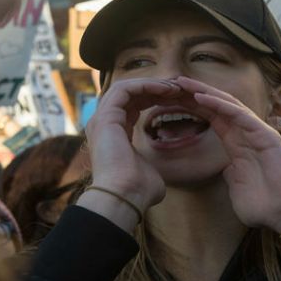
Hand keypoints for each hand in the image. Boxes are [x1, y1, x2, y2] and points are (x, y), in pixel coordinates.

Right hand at [84, 78, 181, 211]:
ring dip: (151, 84)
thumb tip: (156, 177)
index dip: (155, 99)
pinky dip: (146, 85)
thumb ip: (151, 165)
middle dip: (155, 89)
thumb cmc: (138, 190)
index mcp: (114, 135)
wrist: (125, 196)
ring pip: (126, 87)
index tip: (178, 99)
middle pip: (130, 94)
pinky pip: (125, 89)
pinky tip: (165, 89)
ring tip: (174, 87)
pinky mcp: (105, 115)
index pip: (134, 107)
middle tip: (178, 89)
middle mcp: (104, 124)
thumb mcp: (149, 171)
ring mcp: (102, 118)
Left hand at [173, 76, 280, 231]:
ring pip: (227, 104)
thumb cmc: (265, 205)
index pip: (212, 118)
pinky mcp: (265, 135)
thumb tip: (225, 168)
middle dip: (196, 93)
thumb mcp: (238, 187)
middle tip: (173, 82)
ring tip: (183, 83)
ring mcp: (256, 132)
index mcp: (237, 145)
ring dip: (204, 92)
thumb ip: (232, 174)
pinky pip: (239, 115)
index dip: (193, 107)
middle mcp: (246, 134)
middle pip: (217, 106)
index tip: (173, 99)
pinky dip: (220, 105)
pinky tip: (202, 98)